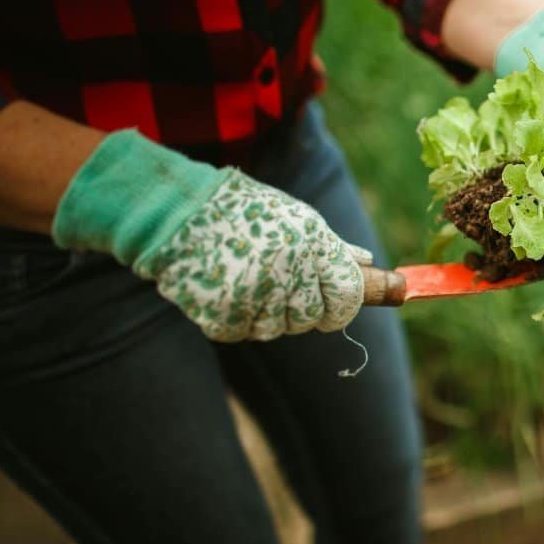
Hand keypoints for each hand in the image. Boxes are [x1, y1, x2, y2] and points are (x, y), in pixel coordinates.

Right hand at [135, 173, 371, 341]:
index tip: (334, 305)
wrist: (177, 211)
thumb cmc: (244, 212)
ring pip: (276, 328)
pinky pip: (242, 332)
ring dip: (265, 314)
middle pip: (312, 318)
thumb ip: (331, 247)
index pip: (348, 293)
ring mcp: (254, 294)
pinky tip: (224, 287)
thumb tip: (366, 262)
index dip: (343, 305)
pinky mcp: (223, 314)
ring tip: (246, 278)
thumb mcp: (296, 218)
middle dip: (302, 309)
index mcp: (311, 242)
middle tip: (279, 286)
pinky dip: (235, 318)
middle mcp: (287, 269)